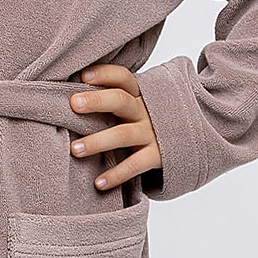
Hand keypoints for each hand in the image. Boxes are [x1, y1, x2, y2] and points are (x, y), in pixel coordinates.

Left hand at [68, 64, 160, 190]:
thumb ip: (110, 101)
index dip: (105, 74)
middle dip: (97, 101)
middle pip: (121, 100)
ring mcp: (152, 133)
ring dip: (98, 141)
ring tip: (75, 149)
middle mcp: (145, 111)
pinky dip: (117, 175)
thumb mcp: (133, 107)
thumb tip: (68, 95)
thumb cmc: (145, 122)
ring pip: (123, 134)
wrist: (188, 141)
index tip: (83, 76)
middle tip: (73, 104)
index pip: (123, 78)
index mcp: (138, 95)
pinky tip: (98, 183)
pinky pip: (135, 165)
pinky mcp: (158, 156)